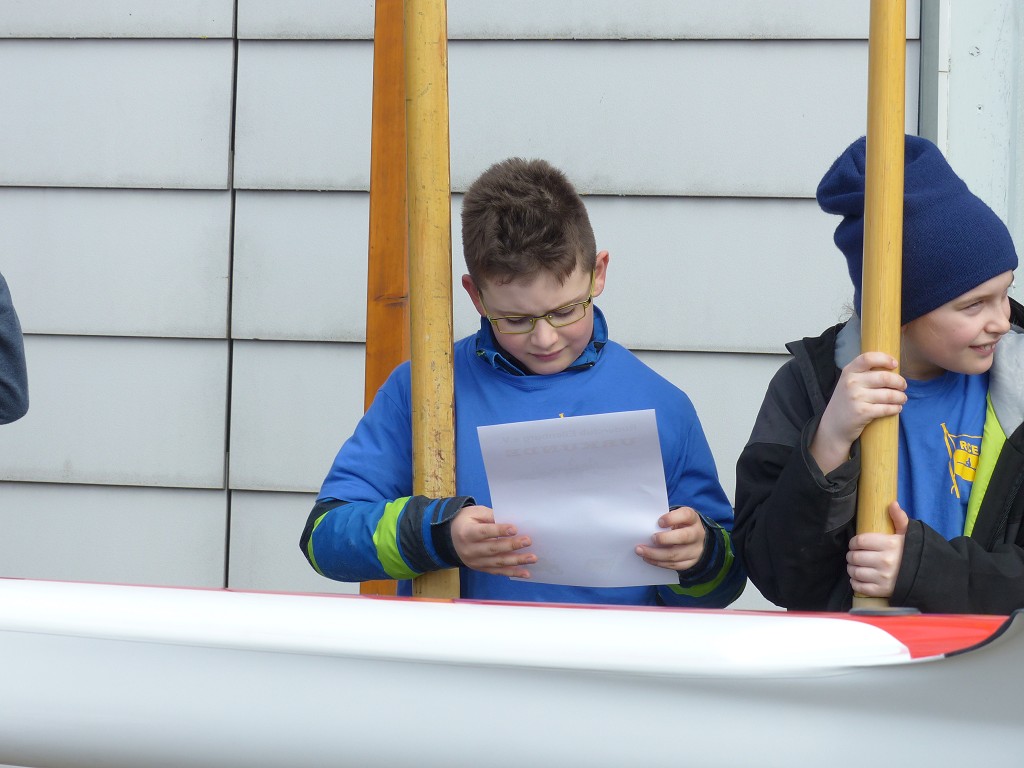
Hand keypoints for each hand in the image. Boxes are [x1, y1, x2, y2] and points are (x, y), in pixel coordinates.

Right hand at [450, 505, 535, 577]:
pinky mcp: (480, 569)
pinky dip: (513, 573)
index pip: (484, 532)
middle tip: (528, 541)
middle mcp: (470, 550)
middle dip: (512, 545)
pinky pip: (498, 572)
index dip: (499, 531)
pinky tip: (526, 573)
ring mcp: (475, 562)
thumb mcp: (474, 513)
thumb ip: (490, 516)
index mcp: (466, 533)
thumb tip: (509, 522)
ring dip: (517, 561)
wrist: (449, 537)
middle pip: (493, 549)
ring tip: (532, 558)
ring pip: (498, 563)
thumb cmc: (465, 521)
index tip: (515, 529)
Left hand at [635, 506, 706, 571]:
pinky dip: (658, 562)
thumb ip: (665, 520)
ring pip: (675, 554)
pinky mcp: (690, 562)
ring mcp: (695, 550)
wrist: (695, 539)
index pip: (686, 515)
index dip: (672, 518)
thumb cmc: (680, 525)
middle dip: (664, 539)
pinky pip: (673, 565)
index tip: (659, 522)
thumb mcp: (676, 518)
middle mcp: (696, 534)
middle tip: (651, 538)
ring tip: (641, 551)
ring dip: (655, 554)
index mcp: (692, 519)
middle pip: (683, 537)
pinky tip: (648, 558)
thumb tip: (645, 527)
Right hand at [811, 351, 906, 473]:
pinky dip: (895, 408)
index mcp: (849, 372)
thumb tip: (891, 369)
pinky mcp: (862, 412)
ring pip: (889, 394)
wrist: (833, 426)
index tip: (894, 364)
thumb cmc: (846, 402)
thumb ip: (863, 374)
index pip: (868, 358)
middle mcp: (851, 383)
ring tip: (902, 399)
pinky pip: (886, 408)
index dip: (885, 359)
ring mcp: (856, 398)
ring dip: (901, 397)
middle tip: (903, 386)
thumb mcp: (848, 383)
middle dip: (899, 382)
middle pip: (885, 377)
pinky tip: (897, 408)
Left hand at [846, 501, 909, 597]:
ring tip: (855, 566)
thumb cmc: (913, 552)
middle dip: (851, 555)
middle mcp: (885, 561)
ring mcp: (883, 578)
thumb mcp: (908, 534)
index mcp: (890, 545)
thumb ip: (899, 518)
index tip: (855, 544)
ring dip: (852, 569)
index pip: (860, 541)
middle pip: (855, 557)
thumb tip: (892, 503)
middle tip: (854, 555)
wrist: (928, 576)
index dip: (854, 542)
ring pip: (855, 572)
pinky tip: (859, 578)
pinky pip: (860, 587)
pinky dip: (855, 583)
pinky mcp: (882, 591)